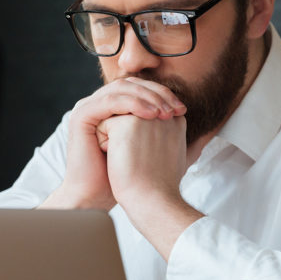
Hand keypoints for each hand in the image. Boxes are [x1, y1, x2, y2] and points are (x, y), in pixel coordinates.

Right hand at [40, 77, 184, 210]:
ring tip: (164, 112)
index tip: (183, 109)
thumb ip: (164, 133)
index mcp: (112, 108)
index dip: (162, 94)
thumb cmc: (122, 178)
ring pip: (121, 89)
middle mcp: (99, 104)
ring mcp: (88, 108)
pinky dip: (132, 104)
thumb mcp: (148, 149)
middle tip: (176, 107)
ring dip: (147, 97)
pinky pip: (109, 101)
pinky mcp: (81, 116)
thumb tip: (199, 128)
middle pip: (131, 84)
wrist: (96, 195)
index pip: (139, 88)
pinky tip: (149, 115)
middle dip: (156, 93)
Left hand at [100, 113, 186, 208]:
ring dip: (115, 142)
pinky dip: (105, 145)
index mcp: (175, 121)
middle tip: (137, 163)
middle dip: (124, 140)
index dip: (136, 142)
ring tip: (129, 161)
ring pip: (113, 120)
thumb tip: (176, 142)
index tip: (146, 162)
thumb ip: (172, 141)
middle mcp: (163, 114)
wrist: (154, 201)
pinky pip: (103, 126)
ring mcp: (146, 116)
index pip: (141, 120)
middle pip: (126, 118)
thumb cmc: (160, 187)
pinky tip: (119, 160)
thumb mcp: (176, 158)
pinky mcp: (127, 122)